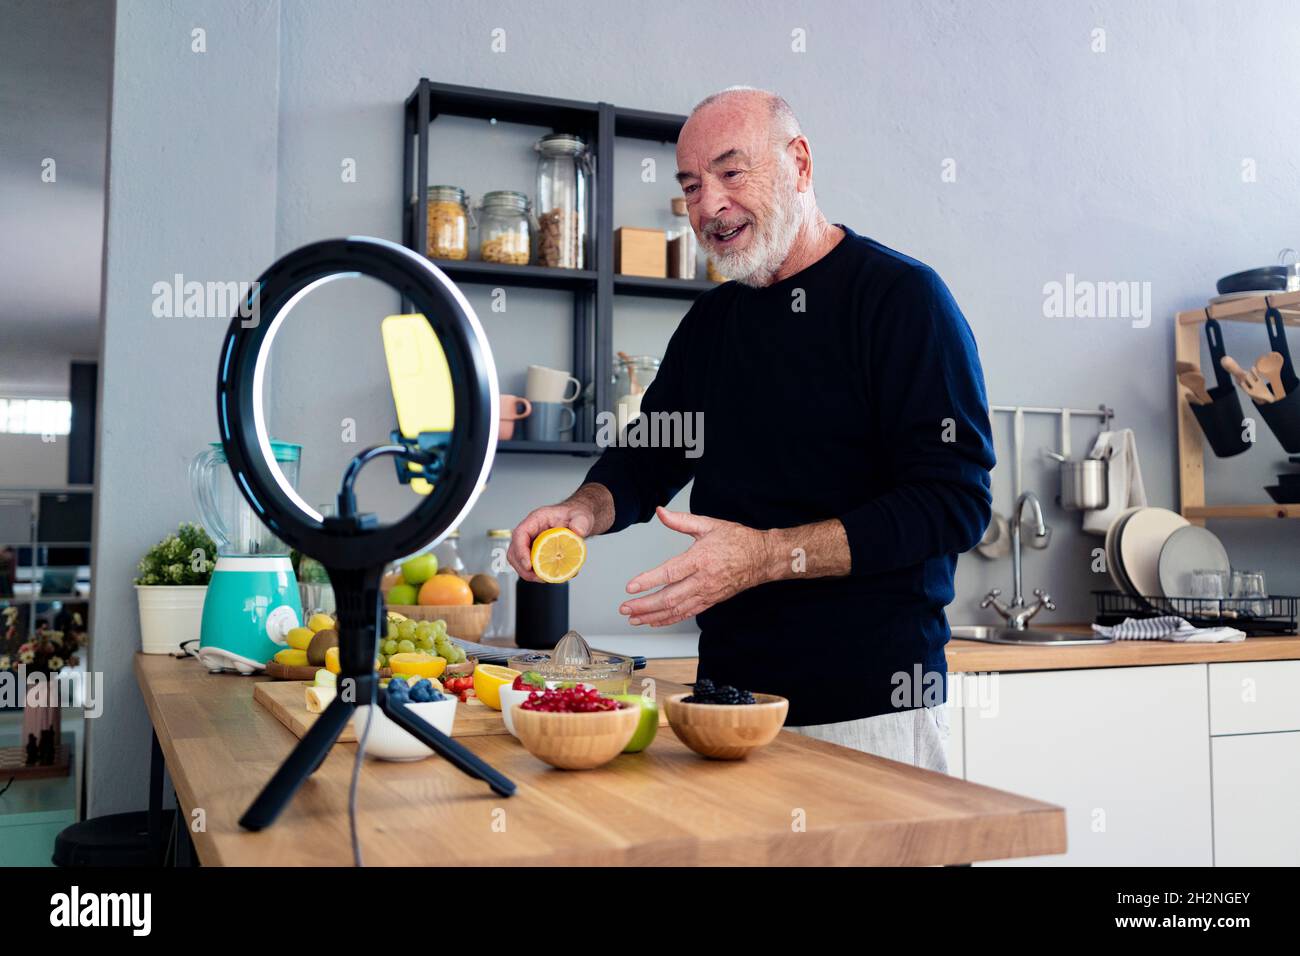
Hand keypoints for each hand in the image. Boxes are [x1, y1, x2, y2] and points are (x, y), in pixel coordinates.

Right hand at [508, 491, 603, 582]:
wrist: (578, 521)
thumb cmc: (575, 515)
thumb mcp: (581, 516)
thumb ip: (580, 522)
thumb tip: (578, 532)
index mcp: (537, 519)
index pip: (520, 534)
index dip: (520, 551)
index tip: (528, 565)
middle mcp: (530, 531)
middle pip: (514, 551)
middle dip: (523, 568)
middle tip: (539, 577)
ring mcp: (531, 543)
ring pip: (519, 561)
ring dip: (529, 574)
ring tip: (547, 578)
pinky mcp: (536, 552)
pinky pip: (530, 565)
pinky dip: (539, 573)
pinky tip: (554, 575)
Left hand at [619, 507, 771, 626]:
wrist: (761, 558)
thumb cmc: (737, 541)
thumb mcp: (709, 524)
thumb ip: (681, 520)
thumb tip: (661, 512)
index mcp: (700, 559)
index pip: (670, 573)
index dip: (648, 581)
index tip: (631, 587)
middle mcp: (702, 580)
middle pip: (669, 597)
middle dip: (644, 605)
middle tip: (625, 607)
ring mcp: (706, 593)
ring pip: (676, 609)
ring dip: (652, 615)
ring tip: (633, 618)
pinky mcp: (709, 601)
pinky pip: (686, 614)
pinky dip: (668, 619)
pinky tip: (654, 620)